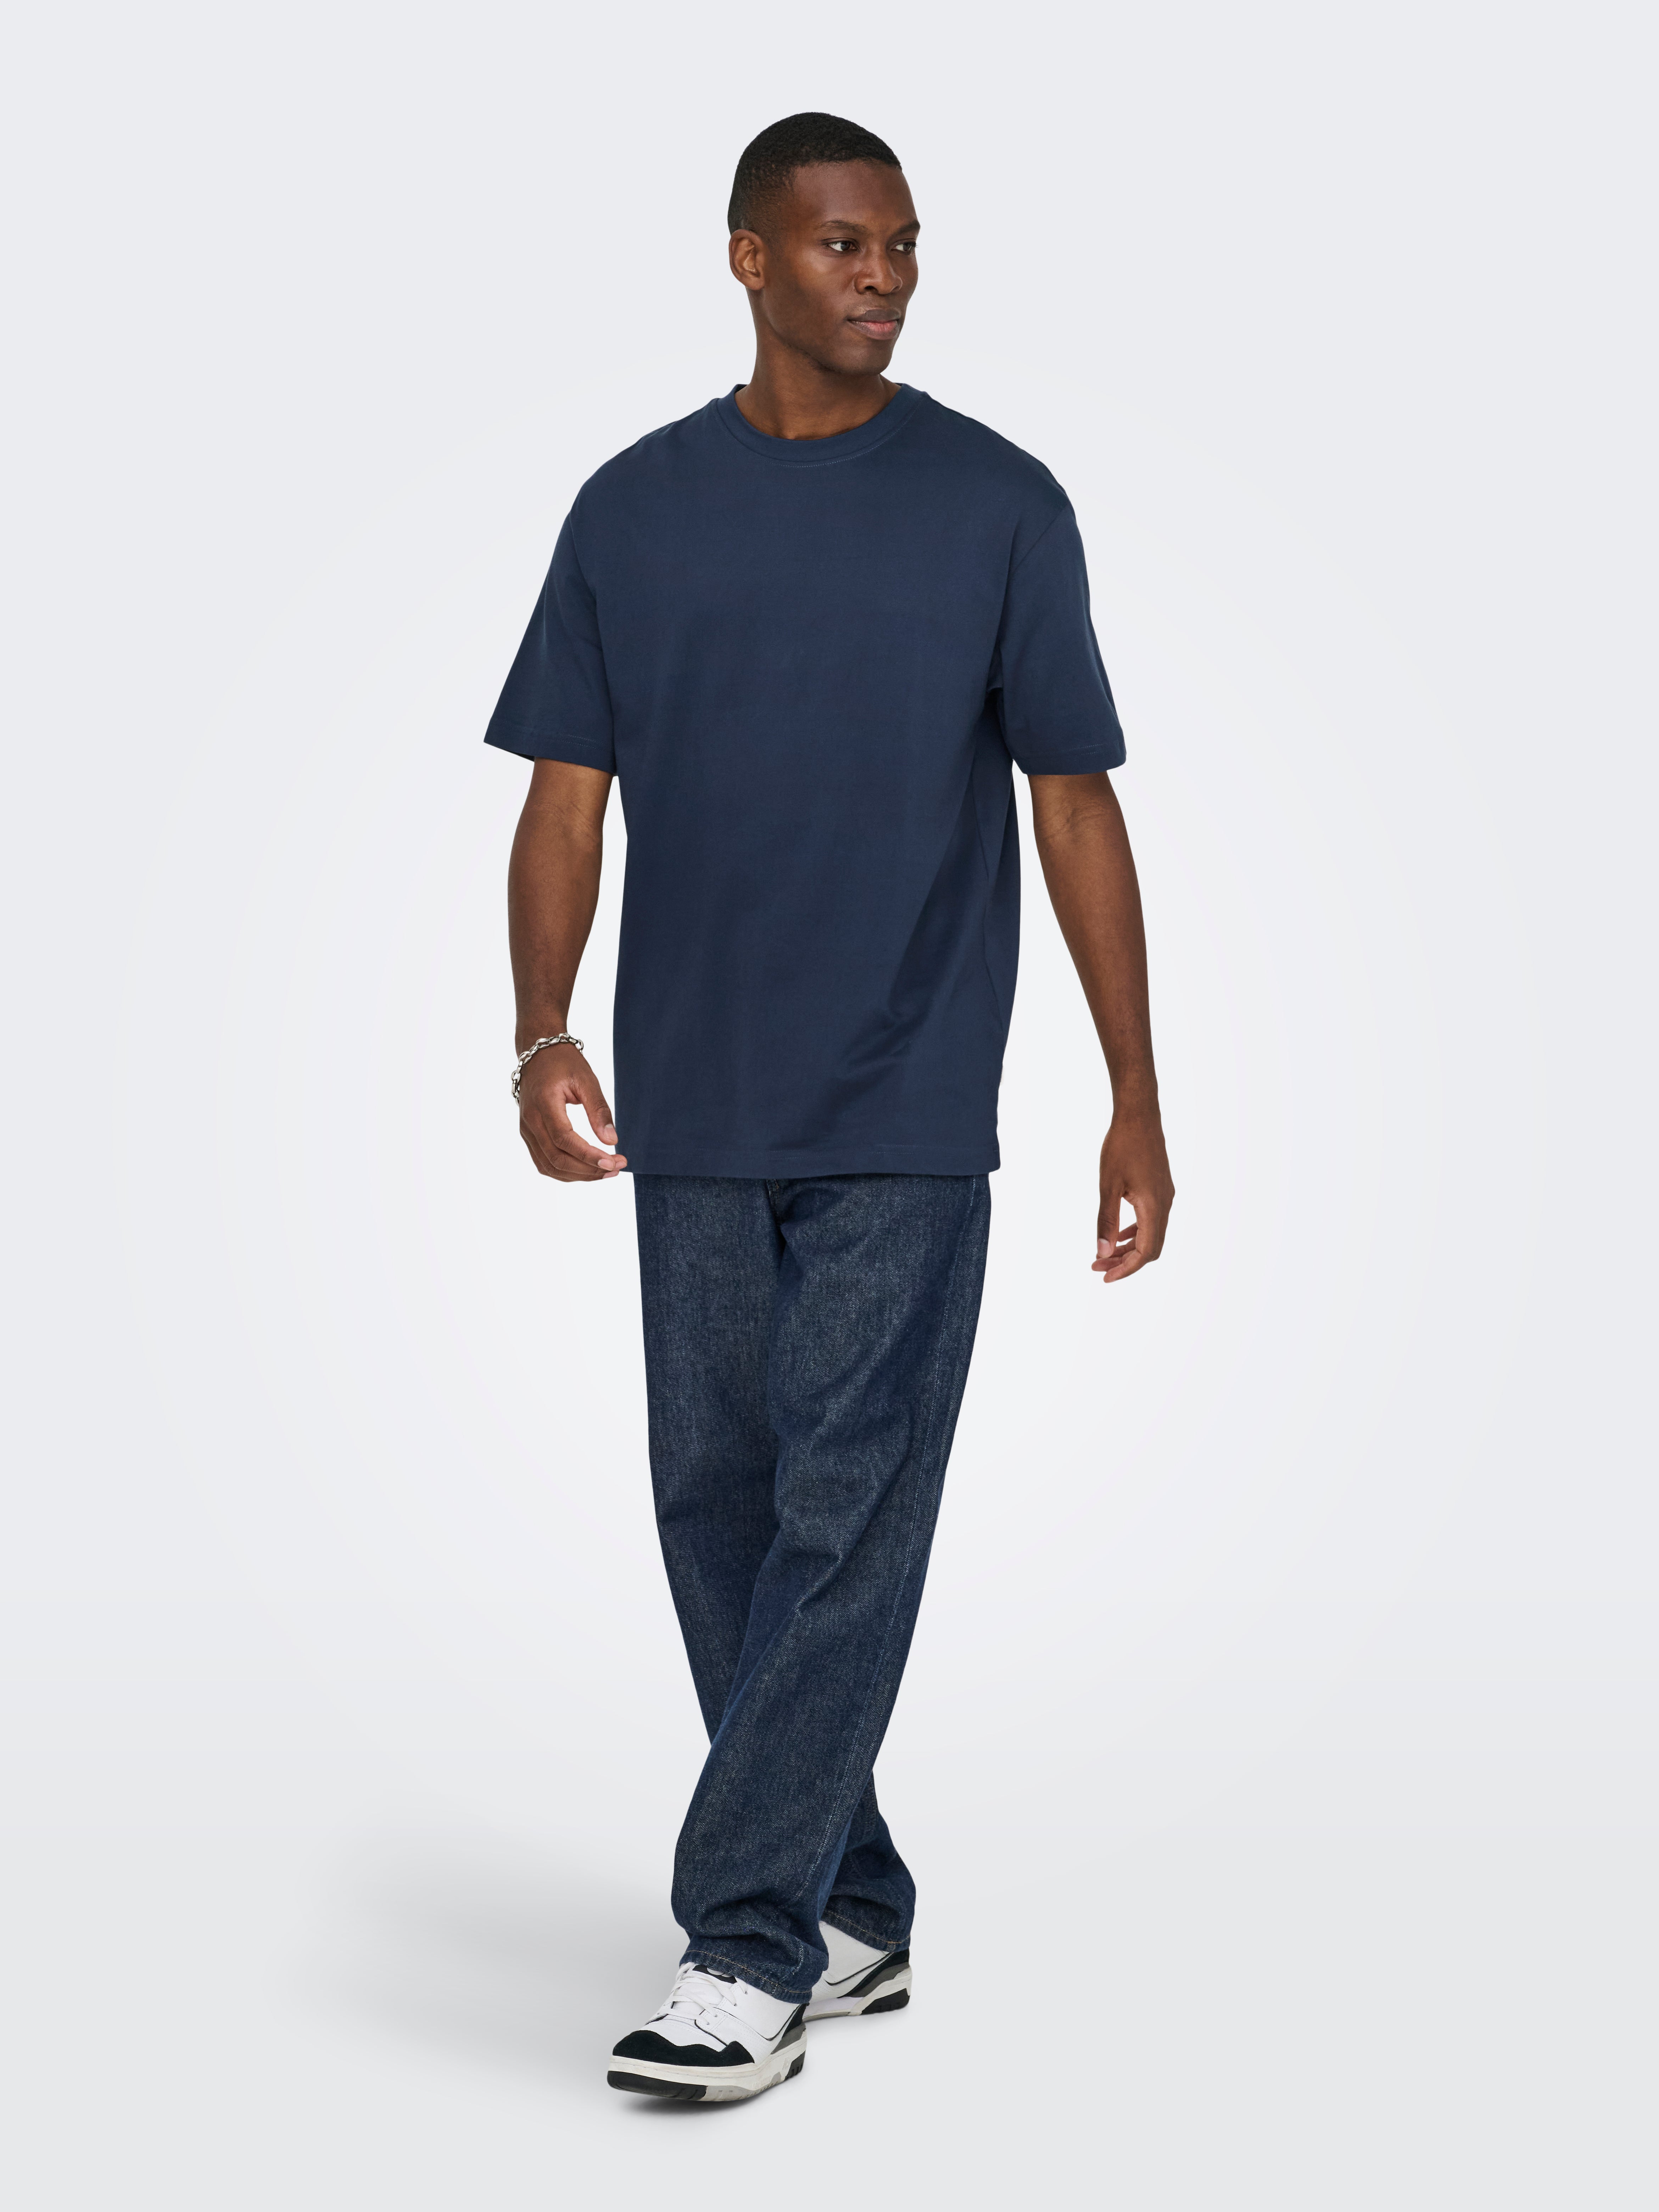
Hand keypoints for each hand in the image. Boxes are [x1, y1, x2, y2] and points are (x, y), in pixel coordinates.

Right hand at [517, 1045, 626, 1182]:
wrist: (537, 1053)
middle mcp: (530, 1120)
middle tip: (616, 1168)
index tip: (613, 1162)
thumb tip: (612, 1141)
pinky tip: (586, 1169)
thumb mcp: (587, 1080)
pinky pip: (544, 1162)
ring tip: (606, 1172)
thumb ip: (599, 1110)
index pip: (564, 1140)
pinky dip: (565, 1171)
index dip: (588, 1156)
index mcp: (543, 1104)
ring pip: (549, 1166)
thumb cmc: (563, 1062)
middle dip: (588, 1170)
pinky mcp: (528, 1134)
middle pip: (556, 1159)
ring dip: (579, 1175)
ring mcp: (526, 1129)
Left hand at [1094, 1109, 1173, 1282]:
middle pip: (1150, 1248)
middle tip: (1097, 1266)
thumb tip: (1102, 1252)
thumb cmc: (1122, 1146)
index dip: (1126, 1269)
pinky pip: (1151, 1220)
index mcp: (1154, 1206)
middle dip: (1125, 1262)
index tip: (1104, 1276)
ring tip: (1103, 1255)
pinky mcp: (1160, 1189)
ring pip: (1151, 1235)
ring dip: (1128, 1248)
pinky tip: (1118, 1235)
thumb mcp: (1108, 1185)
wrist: (1139, 1115)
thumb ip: (1106, 1221)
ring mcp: (1165, 1197)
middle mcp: (1165, 1204)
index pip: (1145, 1252)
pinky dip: (1135, 1233)